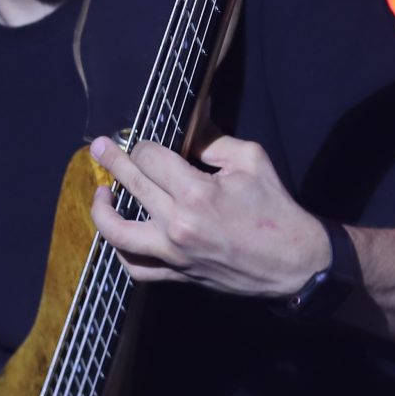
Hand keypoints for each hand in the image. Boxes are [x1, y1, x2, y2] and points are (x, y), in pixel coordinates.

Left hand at [88, 135, 331, 301]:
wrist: (294, 263)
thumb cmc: (275, 209)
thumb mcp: (251, 161)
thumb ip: (213, 140)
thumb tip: (189, 121)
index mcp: (196, 193)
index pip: (149, 158)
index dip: (143, 145)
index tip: (145, 143)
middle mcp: (177, 224)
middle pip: (130, 184)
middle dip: (111, 159)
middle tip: (99, 147)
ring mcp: (173, 253)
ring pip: (117, 232)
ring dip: (101, 210)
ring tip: (100, 193)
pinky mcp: (176, 274)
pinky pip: (135, 267)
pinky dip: (120, 251)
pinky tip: (119, 232)